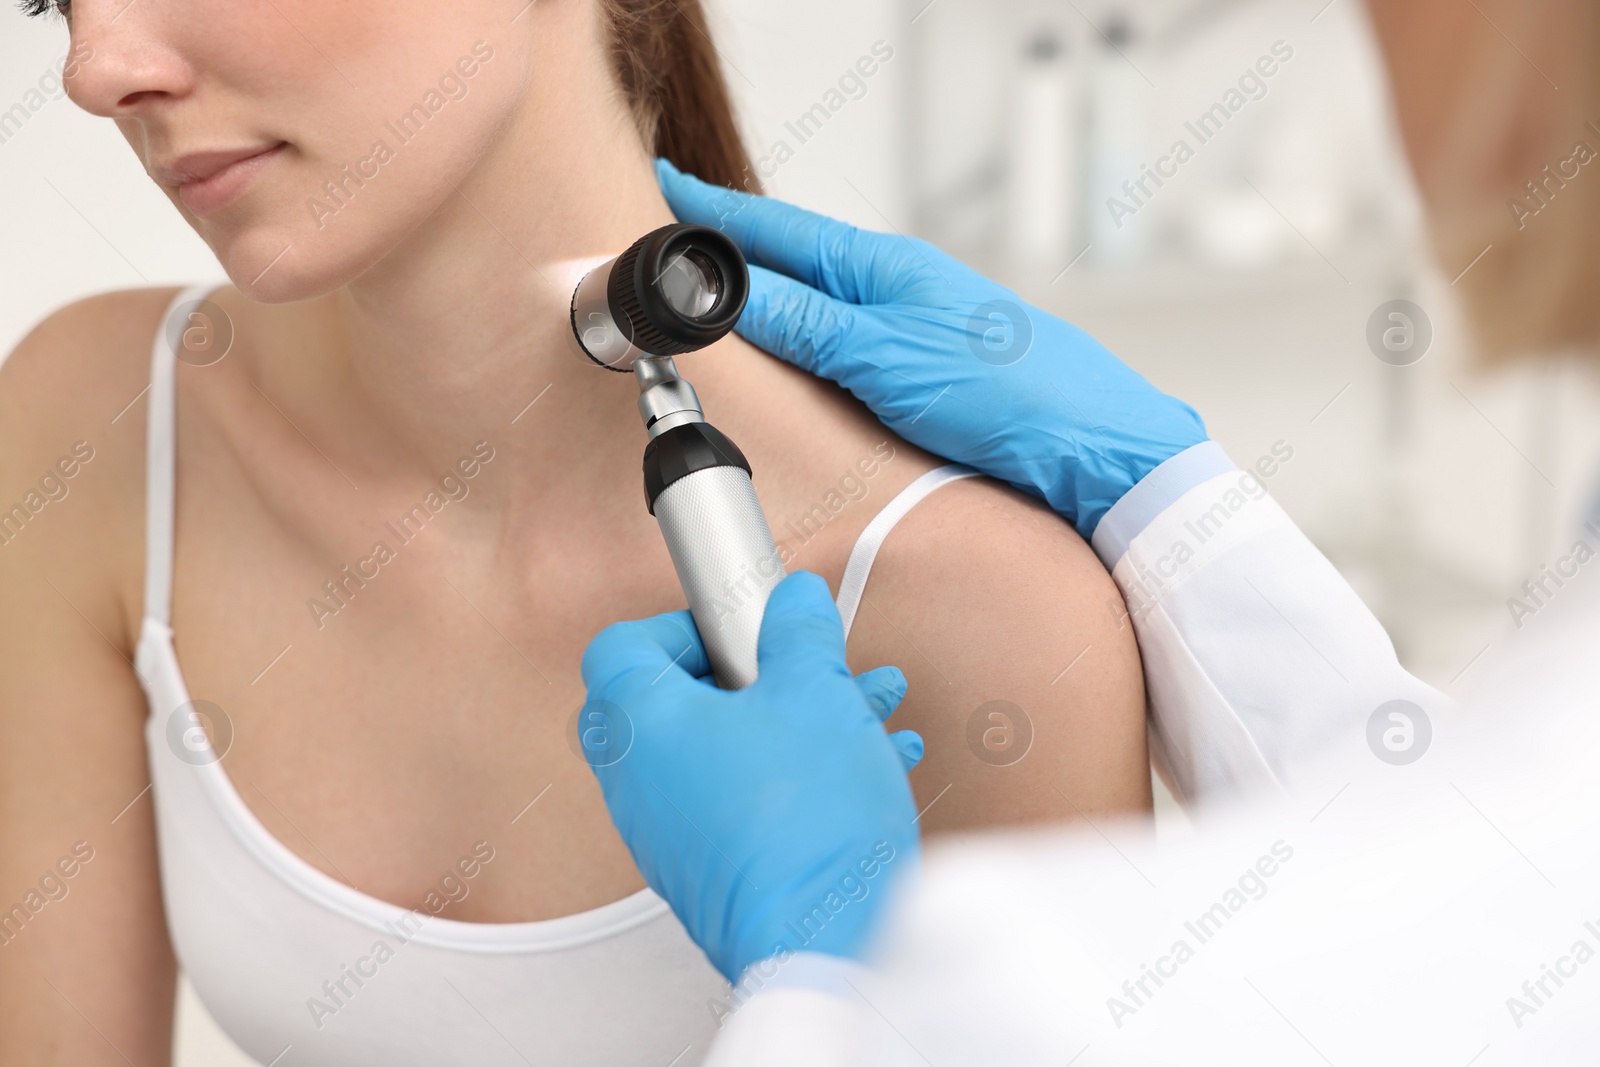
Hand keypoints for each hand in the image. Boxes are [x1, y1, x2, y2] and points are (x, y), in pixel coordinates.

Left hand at [579, 572, 922, 983]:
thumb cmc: (807, 821)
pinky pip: (739, 801)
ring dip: (787, 721)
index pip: (620, 646)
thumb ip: (799, 632)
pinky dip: (790, 774)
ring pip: (721, 751)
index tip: (737, 628)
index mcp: (642, 723)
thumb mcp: (817, 691)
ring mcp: (668, 833)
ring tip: (864, 707)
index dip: (679, 624)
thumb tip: (794, 601)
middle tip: (797, 669)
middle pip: (674, 700)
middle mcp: (638, 782)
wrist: (826, 942)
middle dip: (750, 675)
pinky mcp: (707, 872)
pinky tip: (867, 762)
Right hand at [657, 158, 1208, 535]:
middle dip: (730, 246)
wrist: (1088, 445)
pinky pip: (842, 339)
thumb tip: (731, 294)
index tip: (664, 188)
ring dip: (764, 292)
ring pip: (816, 300)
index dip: (714, 212)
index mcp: (881, 267)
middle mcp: (894, 289)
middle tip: (673, 234)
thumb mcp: (886, 357)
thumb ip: (809, 324)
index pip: (776, 229)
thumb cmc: (1008, 394)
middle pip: (793, 258)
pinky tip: (792, 347)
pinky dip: (803, 334)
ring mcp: (909, 326)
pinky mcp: (922, 369)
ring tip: (715, 287)